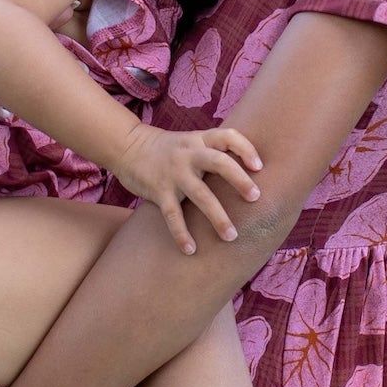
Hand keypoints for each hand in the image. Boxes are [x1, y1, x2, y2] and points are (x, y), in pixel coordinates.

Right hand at [112, 122, 263, 252]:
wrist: (127, 146)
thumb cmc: (166, 148)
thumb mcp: (191, 141)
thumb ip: (213, 151)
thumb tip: (247, 172)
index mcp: (200, 140)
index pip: (228, 137)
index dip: (246, 149)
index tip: (260, 167)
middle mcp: (189, 154)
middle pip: (220, 163)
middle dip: (239, 180)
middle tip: (256, 198)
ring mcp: (174, 173)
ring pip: (201, 195)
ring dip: (218, 217)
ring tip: (231, 237)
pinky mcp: (159, 190)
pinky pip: (172, 215)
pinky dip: (182, 234)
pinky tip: (191, 250)